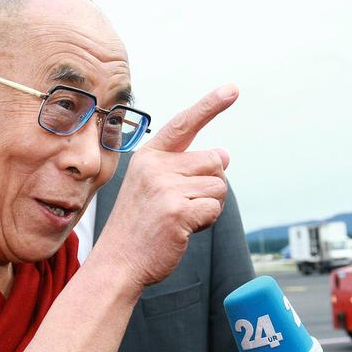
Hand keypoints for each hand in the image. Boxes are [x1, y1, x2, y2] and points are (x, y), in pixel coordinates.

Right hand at [95, 84, 237, 287]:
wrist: (118, 263)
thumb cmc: (139, 228)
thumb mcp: (155, 189)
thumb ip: (186, 168)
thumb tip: (225, 154)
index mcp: (149, 157)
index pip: (184, 124)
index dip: (210, 105)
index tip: (232, 89)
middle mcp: (156, 167)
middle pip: (214, 162)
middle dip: (209, 185)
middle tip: (180, 207)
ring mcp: (166, 188)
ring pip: (219, 186)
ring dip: (209, 206)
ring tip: (180, 219)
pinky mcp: (178, 211)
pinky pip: (215, 208)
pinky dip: (206, 222)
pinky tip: (182, 230)